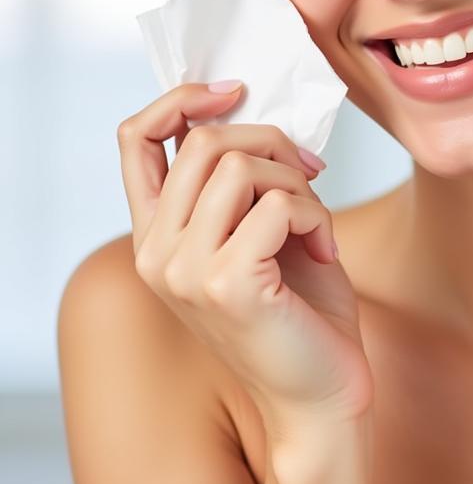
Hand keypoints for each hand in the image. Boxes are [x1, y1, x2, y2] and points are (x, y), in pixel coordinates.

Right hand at [116, 82, 373, 432]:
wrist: (322, 392)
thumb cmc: (300, 308)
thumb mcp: (260, 229)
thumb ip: (241, 181)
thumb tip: (251, 109)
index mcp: (158, 235)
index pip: (135, 139)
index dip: (182, 99)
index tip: (234, 92)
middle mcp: (156, 253)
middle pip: (204, 142)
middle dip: (272, 142)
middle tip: (310, 174)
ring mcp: (185, 271)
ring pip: (243, 168)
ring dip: (299, 184)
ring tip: (318, 225)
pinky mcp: (228, 284)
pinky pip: (282, 205)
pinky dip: (319, 217)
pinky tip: (327, 253)